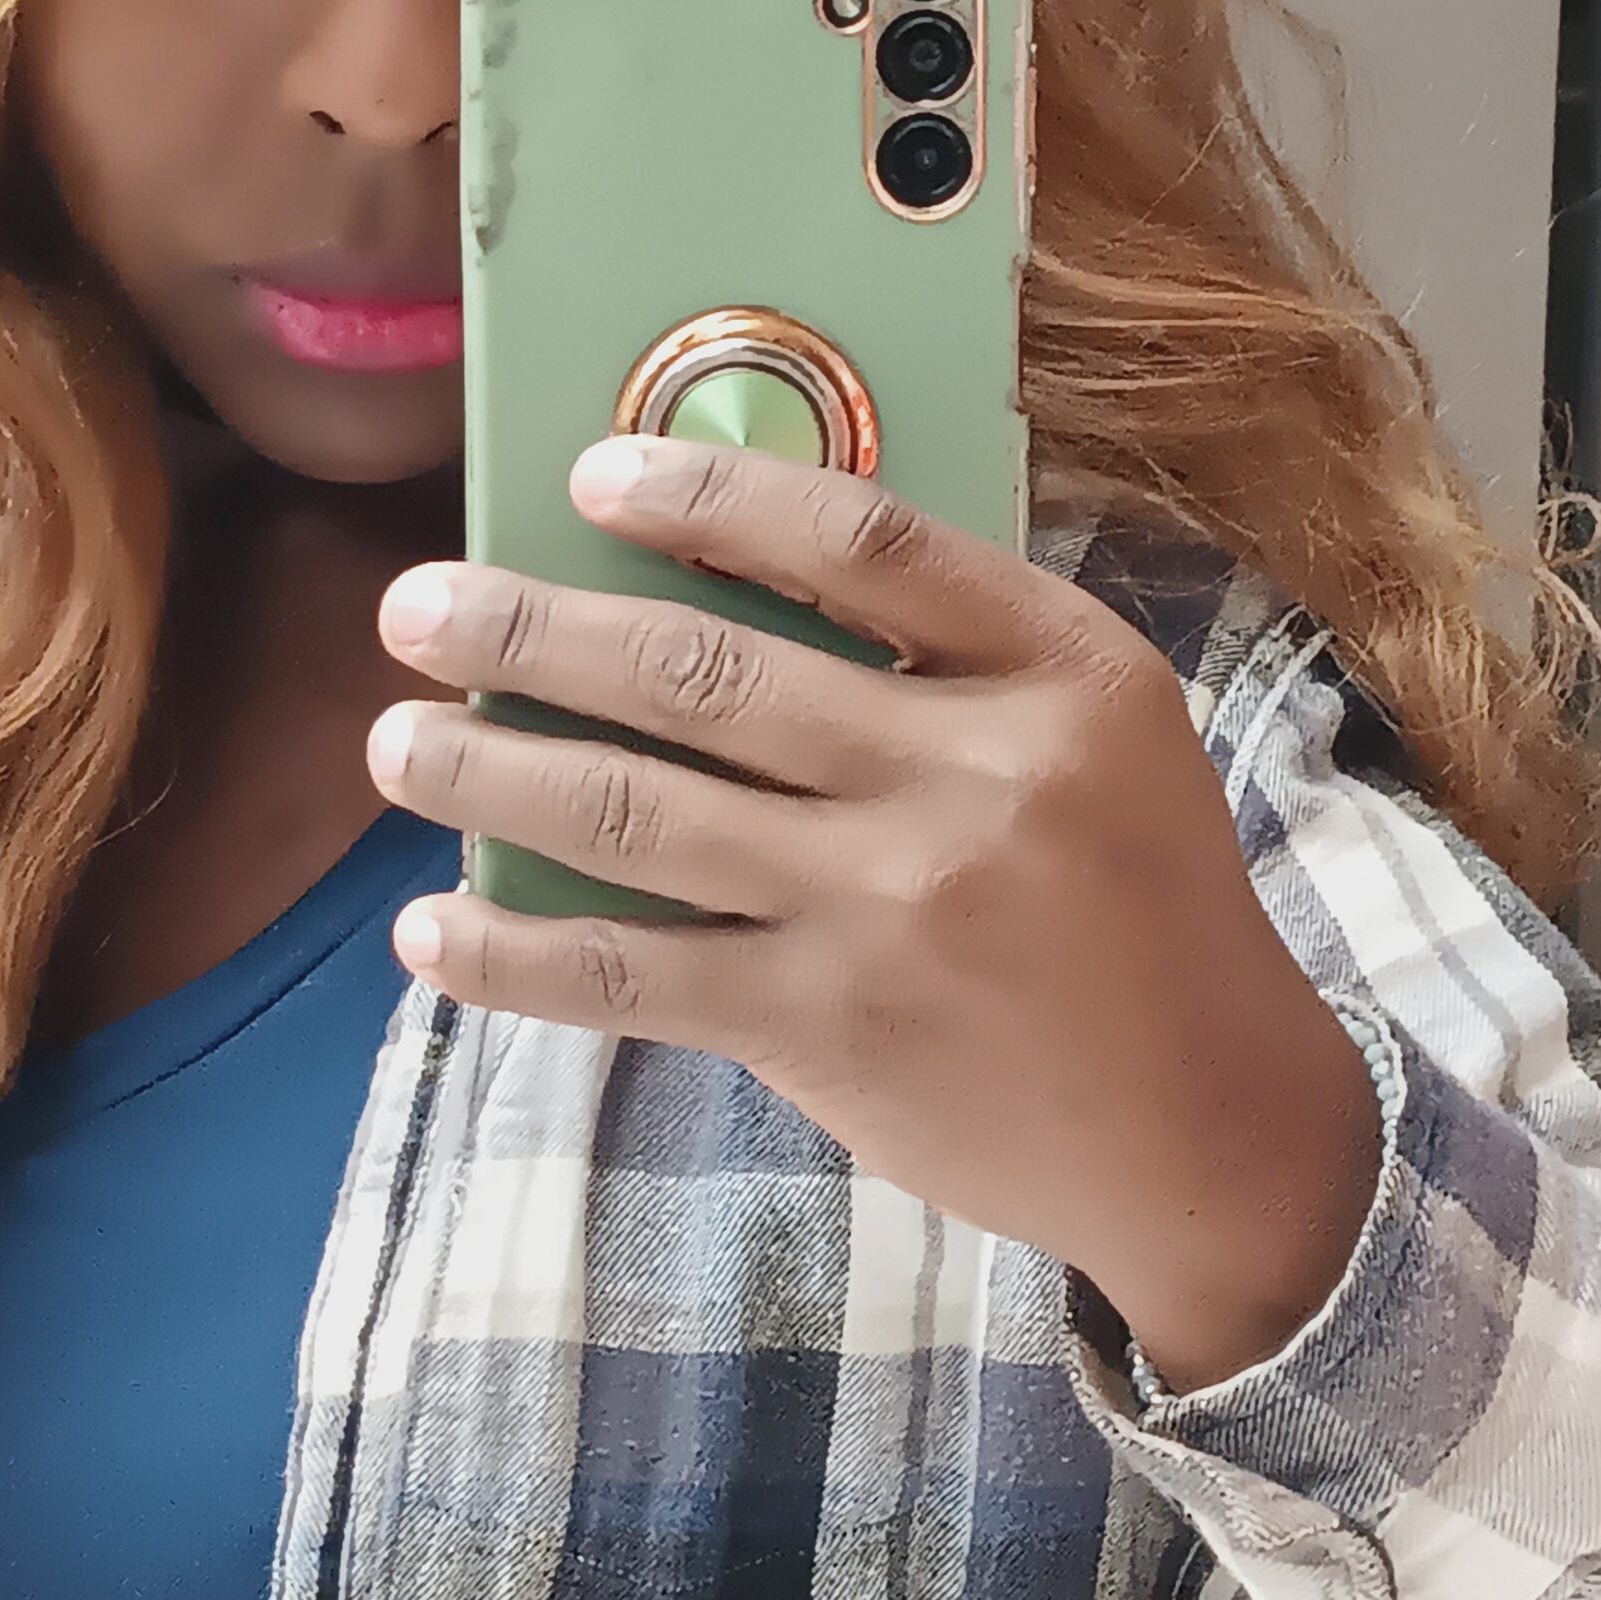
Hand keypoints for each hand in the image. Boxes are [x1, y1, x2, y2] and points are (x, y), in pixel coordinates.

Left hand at [367, 438, 1381, 1393]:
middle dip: (532, 634)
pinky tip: (431, 931)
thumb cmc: (1134, 894)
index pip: (858, 543)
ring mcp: (890, 910)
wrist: (1207, 1122)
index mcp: (1054, 672)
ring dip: (490, 772)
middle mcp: (969, 779)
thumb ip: (949, 646)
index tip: (588, 477)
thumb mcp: (1096, 726)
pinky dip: (516, 956)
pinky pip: (635, 976)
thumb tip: (720, 566)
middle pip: (706, 676)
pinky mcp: (829, 1028)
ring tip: (392, 742)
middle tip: (416, 607)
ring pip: (641, 816)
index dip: (706, 498)